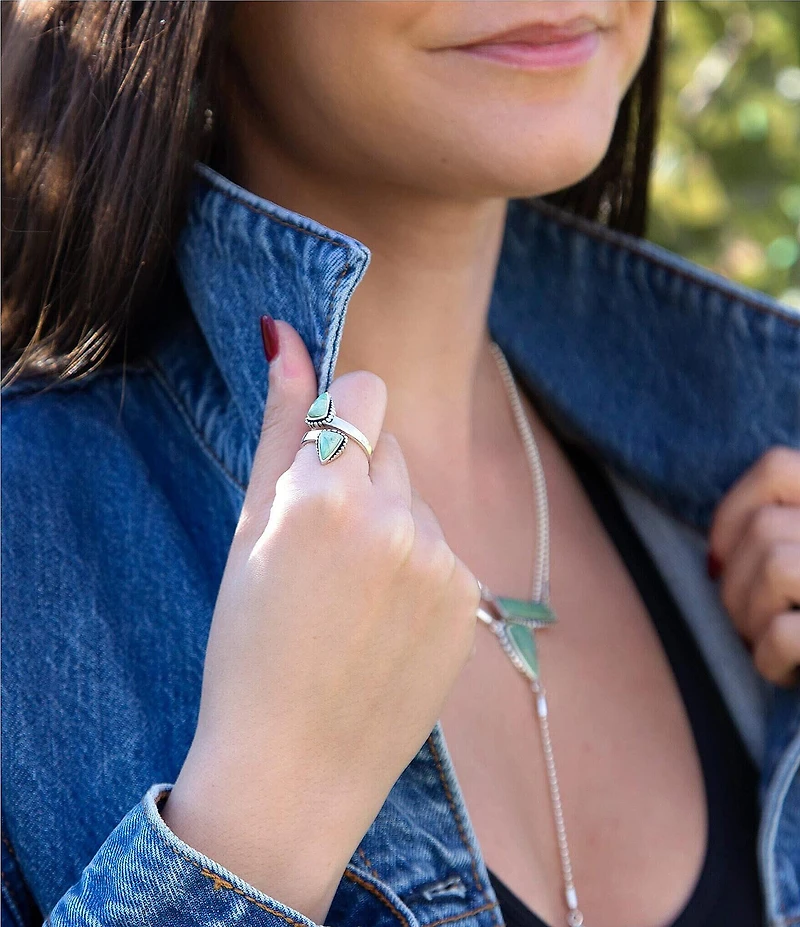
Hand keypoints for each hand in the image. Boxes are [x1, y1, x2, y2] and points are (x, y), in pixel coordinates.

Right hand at [162, 320, 478, 921]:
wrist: (293, 766)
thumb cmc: (250, 645)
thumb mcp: (249, 530)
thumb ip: (280, 425)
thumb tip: (285, 335)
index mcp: (325, 492)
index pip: (368, 391)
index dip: (344, 423)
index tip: (323, 463)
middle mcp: (394, 517)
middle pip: (395, 448)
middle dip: (362, 479)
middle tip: (321, 552)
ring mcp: (439, 560)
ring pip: (418, 503)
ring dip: (390, 528)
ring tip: (350, 599)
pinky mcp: (467, 599)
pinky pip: (443, 552)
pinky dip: (418, 572)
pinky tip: (383, 624)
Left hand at [708, 447, 799, 686]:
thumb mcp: (794, 556)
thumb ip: (778, 534)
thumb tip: (712, 561)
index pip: (777, 466)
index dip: (732, 512)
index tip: (718, 559)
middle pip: (765, 528)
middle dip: (735, 583)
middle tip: (746, 622)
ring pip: (774, 567)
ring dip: (750, 618)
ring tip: (764, 643)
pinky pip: (785, 631)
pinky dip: (769, 659)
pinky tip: (782, 671)